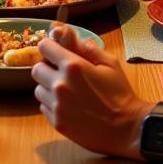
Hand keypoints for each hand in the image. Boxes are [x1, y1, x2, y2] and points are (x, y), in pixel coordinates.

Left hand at [32, 23, 147, 157]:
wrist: (126, 128)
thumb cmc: (119, 93)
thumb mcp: (110, 63)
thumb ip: (88, 47)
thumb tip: (70, 35)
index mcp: (73, 66)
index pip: (44, 47)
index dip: (50, 47)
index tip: (56, 52)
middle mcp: (60, 85)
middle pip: (37, 69)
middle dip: (47, 68)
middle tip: (61, 73)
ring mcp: (57, 105)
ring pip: (38, 89)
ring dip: (48, 87)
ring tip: (66, 91)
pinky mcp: (57, 122)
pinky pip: (44, 107)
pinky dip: (52, 104)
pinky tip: (68, 105)